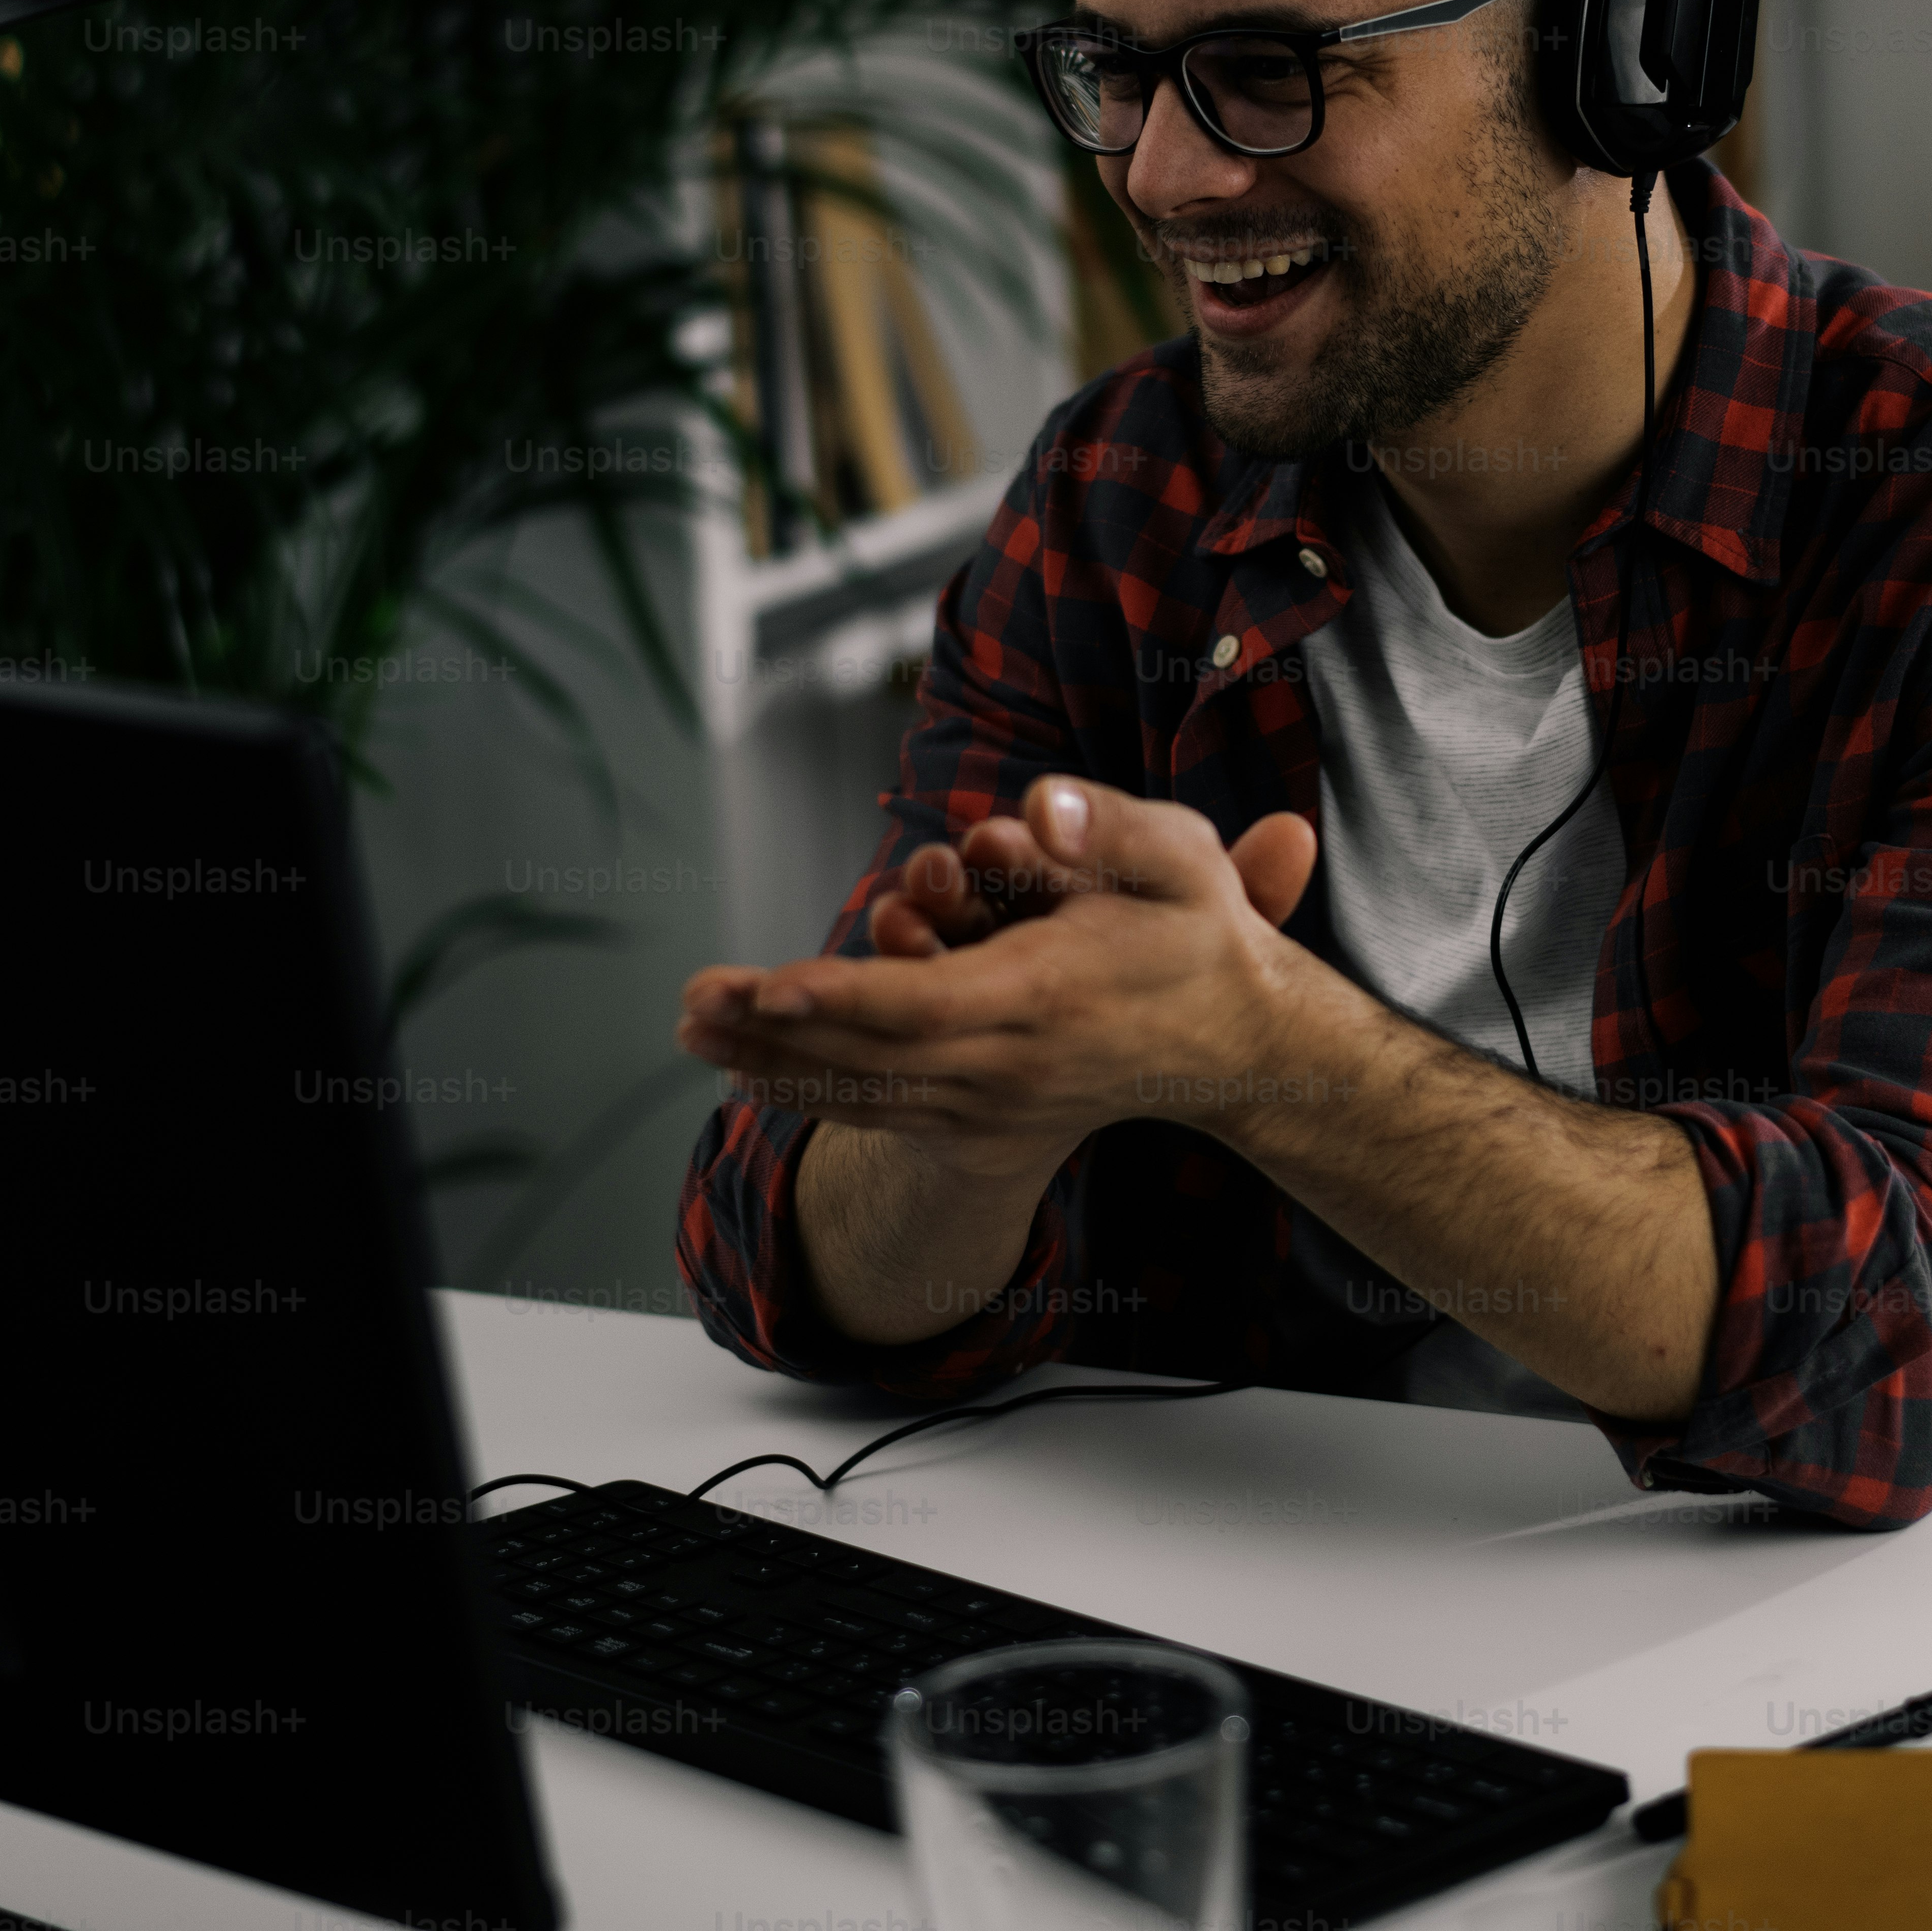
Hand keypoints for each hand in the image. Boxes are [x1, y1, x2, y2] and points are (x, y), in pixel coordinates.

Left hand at [677, 777, 1326, 1157]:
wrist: (1241, 1047)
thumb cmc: (1198, 936)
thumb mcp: (1182, 860)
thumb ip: (1110, 827)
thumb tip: (1038, 806)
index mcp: (1044, 1000)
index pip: (921, 1006)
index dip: (840, 996)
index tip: (765, 984)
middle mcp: (1009, 1068)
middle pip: (868, 1054)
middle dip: (772, 1029)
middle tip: (690, 1002)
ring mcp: (994, 1107)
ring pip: (864, 1091)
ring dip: (774, 1064)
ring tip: (697, 1033)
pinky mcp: (986, 1124)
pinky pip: (883, 1114)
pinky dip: (815, 1095)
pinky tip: (755, 1075)